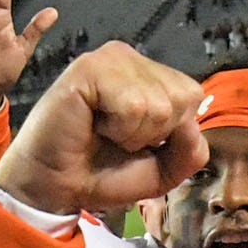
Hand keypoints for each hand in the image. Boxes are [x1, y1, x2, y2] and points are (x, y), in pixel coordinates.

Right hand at [0, 43, 205, 220]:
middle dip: (153, 134)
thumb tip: (193, 123)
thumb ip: (192, 151)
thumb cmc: (100, 174)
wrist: (55, 188)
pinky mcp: (90, 68)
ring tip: (103, 132)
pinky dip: (118, 129)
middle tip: (115, 138)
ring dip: (132, 134)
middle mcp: (131, 59)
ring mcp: (110, 59)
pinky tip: (93, 125)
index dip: (169, 134)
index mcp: (148, 74)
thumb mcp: (163, 170)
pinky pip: (133, 105)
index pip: (192, 96)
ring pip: (159, 105)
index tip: (131, 142)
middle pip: (183, 98)